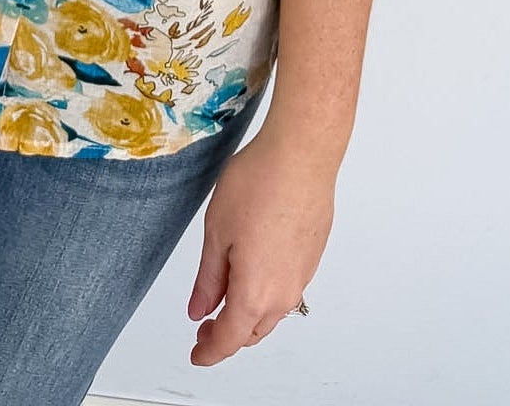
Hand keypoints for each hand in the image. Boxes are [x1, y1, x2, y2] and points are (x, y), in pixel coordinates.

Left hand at [187, 122, 335, 365]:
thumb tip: (200, 310)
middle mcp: (284, 293)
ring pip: (273, 312)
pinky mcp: (312, 256)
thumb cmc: (259, 184)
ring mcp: (303, 275)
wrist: (302, 154)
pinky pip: (287, 288)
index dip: (209, 351)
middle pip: (253, 331)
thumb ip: (208, 279)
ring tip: (225, 297)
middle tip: (205, 327)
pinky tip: (253, 271)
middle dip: (228, 335)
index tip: (196, 355)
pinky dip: (266, 292)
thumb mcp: (217, 232)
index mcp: (255, 294)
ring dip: (249, 314)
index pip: (229, 340)